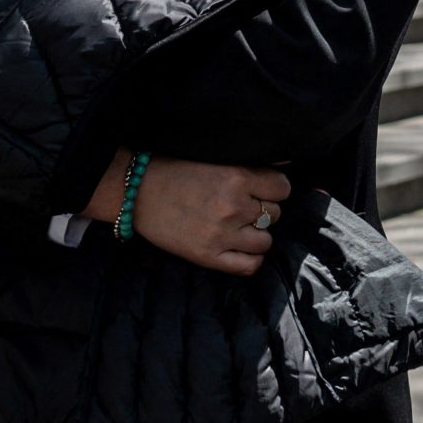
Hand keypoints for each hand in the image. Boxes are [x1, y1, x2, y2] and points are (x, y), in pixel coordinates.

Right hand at [84, 151, 290, 275]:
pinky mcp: (208, 257)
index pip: (282, 188)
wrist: (135, 191)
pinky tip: (238, 248)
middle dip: (261, 210)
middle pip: (273, 214)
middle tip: (241, 206)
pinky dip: (250, 258)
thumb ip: (250, 164)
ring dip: (256, 234)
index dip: (273, 188)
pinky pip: (249, 266)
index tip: (262, 188)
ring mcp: (222, 235)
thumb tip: (286, 165)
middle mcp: (233, 206)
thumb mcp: (213, 157)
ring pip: (265, 241)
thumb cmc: (173, 169)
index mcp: (235, 177)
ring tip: (237, 226)